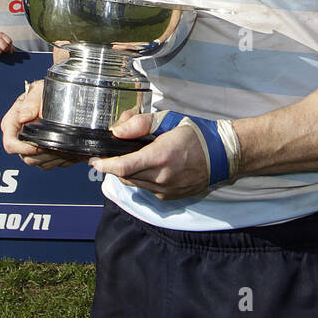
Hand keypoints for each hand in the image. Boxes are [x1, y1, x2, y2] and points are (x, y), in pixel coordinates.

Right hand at [1, 81, 74, 169]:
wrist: (61, 94)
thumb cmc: (46, 91)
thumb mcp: (39, 91)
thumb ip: (30, 102)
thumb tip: (23, 117)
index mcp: (12, 123)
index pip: (10, 144)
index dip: (23, 148)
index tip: (38, 146)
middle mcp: (19, 137)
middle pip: (26, 157)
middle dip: (42, 154)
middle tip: (57, 145)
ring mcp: (31, 146)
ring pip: (39, 163)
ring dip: (53, 158)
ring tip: (65, 146)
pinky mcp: (43, 153)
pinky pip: (49, 164)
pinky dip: (60, 159)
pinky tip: (69, 149)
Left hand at [89, 110, 210, 200]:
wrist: (223, 155)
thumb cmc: (196, 134)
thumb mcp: (168, 120)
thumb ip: (140, 124)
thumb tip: (117, 131)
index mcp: (160, 156)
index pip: (122, 166)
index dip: (104, 165)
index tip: (94, 160)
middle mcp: (161, 178)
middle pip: (125, 175)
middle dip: (115, 166)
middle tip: (113, 153)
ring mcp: (166, 190)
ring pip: (135, 184)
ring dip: (127, 173)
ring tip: (131, 158)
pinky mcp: (169, 197)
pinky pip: (147, 189)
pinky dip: (141, 179)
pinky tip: (148, 167)